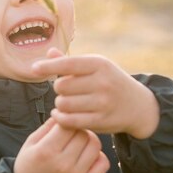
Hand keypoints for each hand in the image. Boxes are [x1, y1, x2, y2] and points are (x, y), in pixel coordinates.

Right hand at [14, 118, 110, 172]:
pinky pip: (103, 163)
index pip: (68, 125)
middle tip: (71, 133)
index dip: (67, 120)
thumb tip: (64, 111)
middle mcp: (62, 164)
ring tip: (79, 143)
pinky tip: (87, 156)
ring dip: (89, 140)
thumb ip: (47, 127)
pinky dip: (98, 156)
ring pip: (95, 145)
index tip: (63, 124)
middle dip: (78, 129)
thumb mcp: (30, 143)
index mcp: (46, 151)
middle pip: (83, 134)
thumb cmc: (29, 166)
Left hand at [32, 49, 159, 138]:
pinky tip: (61, 115)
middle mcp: (102, 81)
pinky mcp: (101, 120)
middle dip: (59, 89)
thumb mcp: (96, 67)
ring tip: (66, 103)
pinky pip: (70, 120)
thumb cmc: (110, 82)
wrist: (138, 105)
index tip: (34, 68)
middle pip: (62, 86)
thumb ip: (71, 62)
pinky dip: (61, 118)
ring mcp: (103, 102)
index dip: (48, 66)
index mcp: (99, 64)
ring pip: (64, 104)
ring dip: (60, 105)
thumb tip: (49, 52)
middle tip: (66, 91)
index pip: (67, 64)